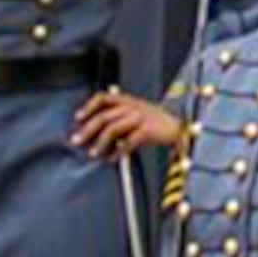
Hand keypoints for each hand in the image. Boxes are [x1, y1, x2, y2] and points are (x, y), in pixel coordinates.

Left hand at [70, 86, 186, 159]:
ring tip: (93, 153)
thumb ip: (119, 116)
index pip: (102, 98)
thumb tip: (97, 130)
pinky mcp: (148, 130)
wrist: (180, 128)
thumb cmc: (157, 123)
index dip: (88, 107)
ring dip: (100, 143)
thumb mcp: (137, 112)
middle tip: (77, 140)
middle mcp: (132, 106)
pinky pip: (127, 142)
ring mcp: (140, 117)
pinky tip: (112, 158)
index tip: (78, 118)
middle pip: (103, 116)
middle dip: (87, 129)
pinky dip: (118, 151)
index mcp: (127, 100)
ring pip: (113, 129)